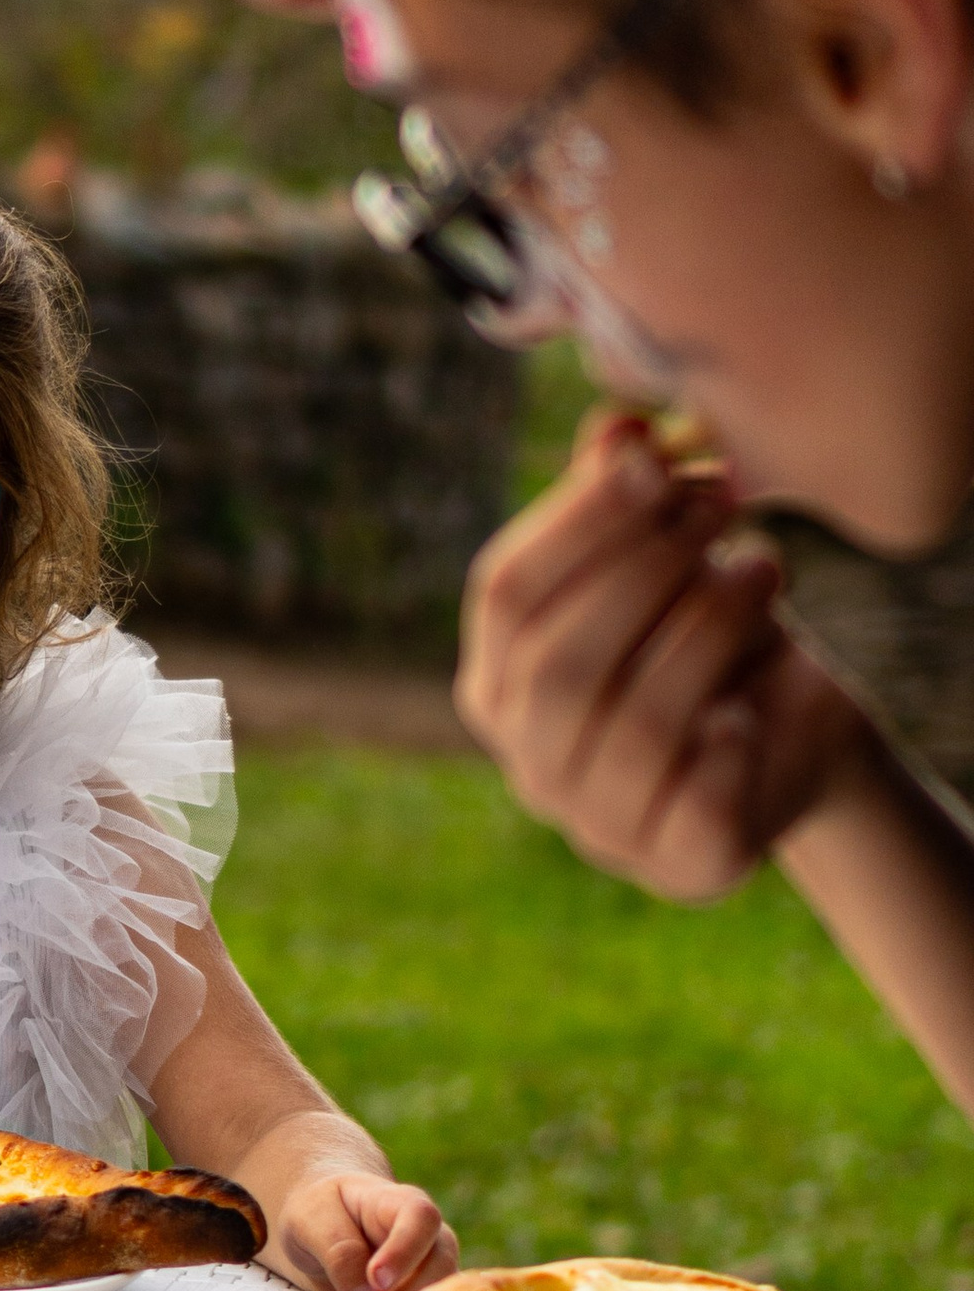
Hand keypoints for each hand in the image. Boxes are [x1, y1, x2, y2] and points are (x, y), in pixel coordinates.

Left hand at [274, 1172, 455, 1290]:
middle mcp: (427, 1238)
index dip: (404, 1251)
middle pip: (437, 1267)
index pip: (421, 1219)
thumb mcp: (314, 1220)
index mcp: (402, 1204)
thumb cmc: (320, 1213)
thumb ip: (339, 1252)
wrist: (319, 1228)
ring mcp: (428, 1271)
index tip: (376, 1279)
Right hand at [459, 410, 873, 899]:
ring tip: (767, 566)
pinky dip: (728, 745)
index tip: (650, 455)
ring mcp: (596, 824)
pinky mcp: (680, 865)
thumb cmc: (709, 632)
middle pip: (560, 663)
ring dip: (706, 631)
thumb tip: (619, 424)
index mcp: (497, 679)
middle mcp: (529, 758)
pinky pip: (695, 804)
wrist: (794, 733)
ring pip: (636, 724)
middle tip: (722, 503)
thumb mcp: (669, 555)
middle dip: (645, 570)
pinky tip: (753, 702)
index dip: (574, 521)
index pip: (504, 595)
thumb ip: (628, 497)